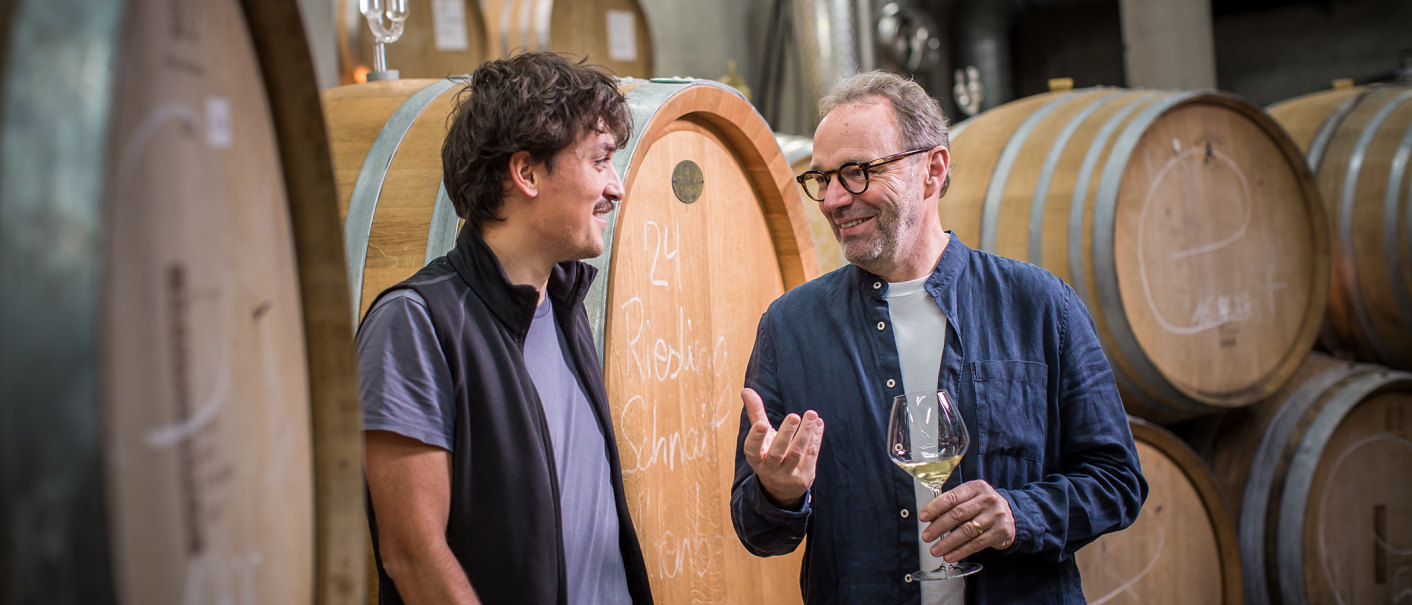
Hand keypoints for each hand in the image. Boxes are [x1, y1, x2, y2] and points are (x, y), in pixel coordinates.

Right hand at [740, 388, 824, 508]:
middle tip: (794, 416)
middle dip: (786, 433)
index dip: (756, 438)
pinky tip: (817, 423)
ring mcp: (788, 474)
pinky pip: (811, 455)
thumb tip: (746, 390)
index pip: (752, 449)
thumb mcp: (760, 436)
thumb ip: (755, 413)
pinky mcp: (804, 476)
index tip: (762, 425)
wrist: (781, 487)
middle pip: (778, 452)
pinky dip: (815, 438)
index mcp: (756, 458)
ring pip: (797, 453)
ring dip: (805, 433)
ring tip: (811, 414)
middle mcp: (770, 468)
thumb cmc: (768, 453)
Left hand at [918, 480, 1016, 561]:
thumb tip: (931, 518)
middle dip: (939, 527)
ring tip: (936, 549)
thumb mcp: (971, 497)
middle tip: (926, 536)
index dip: (935, 508)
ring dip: (948, 542)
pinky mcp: (1000, 532)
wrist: (1012, 516)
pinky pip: (977, 544)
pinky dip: (961, 551)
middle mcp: (987, 500)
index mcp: (976, 488)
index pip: (952, 497)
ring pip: (967, 531)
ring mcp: (995, 516)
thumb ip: (954, 504)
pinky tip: (950, 555)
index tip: (923, 517)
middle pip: (958, 514)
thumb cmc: (984, 506)